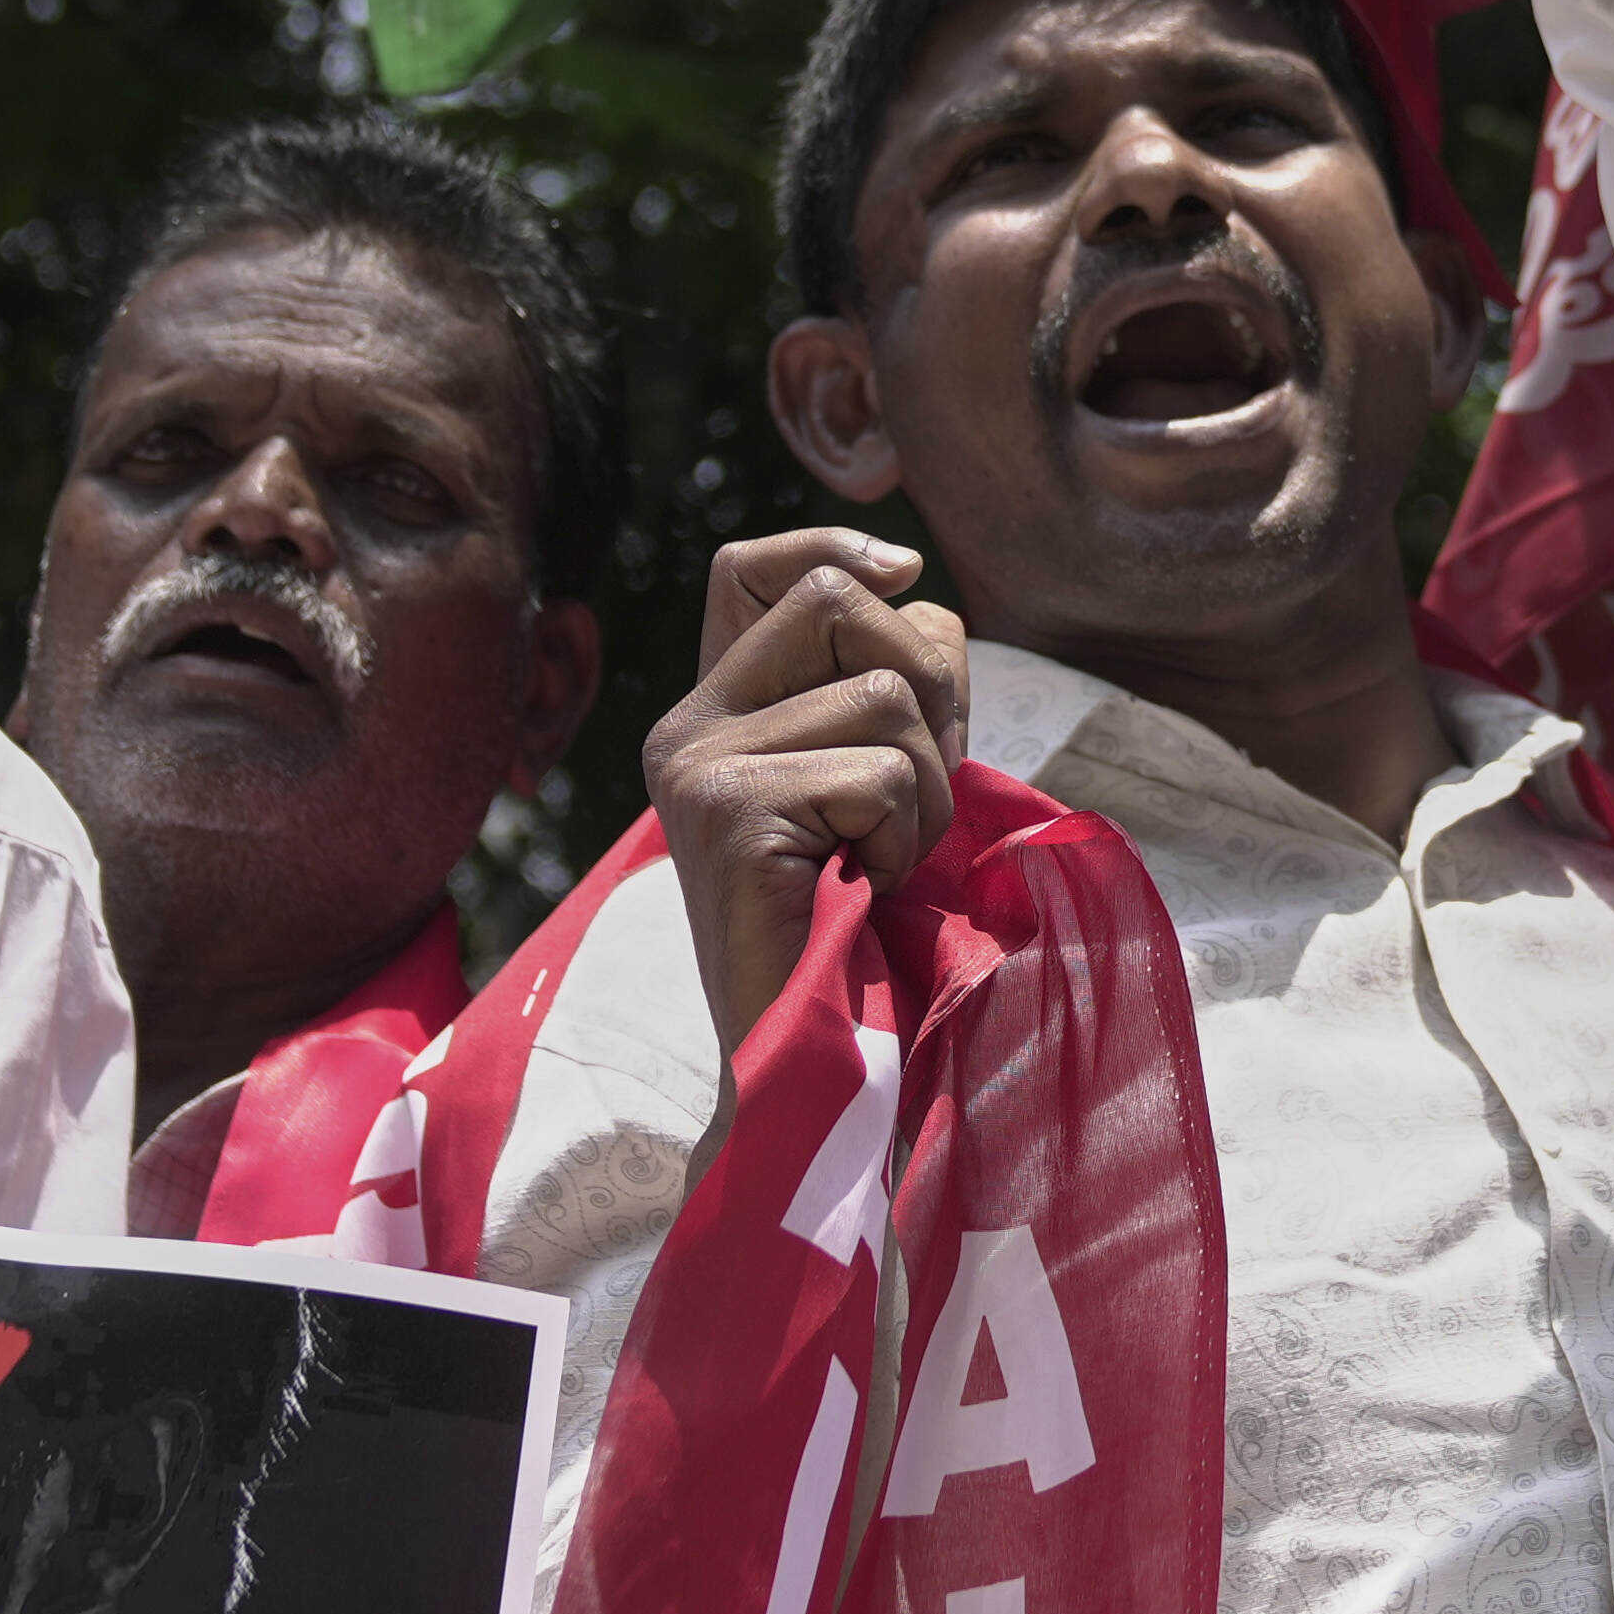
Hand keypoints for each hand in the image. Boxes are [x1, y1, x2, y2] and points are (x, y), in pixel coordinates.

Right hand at [655, 527, 963, 1050]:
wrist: (805, 1064)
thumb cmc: (861, 927)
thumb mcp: (876, 780)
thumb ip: (883, 683)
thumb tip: (910, 578)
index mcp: (712, 711)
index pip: (755, 565)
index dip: (835, 548)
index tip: (904, 574)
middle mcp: (684, 725)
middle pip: (842, 602)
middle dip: (928, 690)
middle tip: (907, 800)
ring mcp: (696, 765)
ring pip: (887, 694)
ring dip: (928, 792)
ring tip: (880, 864)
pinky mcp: (727, 813)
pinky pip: (884, 774)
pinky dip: (905, 840)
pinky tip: (860, 892)